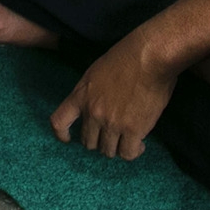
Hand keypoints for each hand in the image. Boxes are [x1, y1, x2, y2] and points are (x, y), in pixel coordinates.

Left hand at [49, 33, 177, 159]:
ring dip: (117, 146)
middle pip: (88, 142)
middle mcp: (93, 112)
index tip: (68, 139)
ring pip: (107, 150)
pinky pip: (127, 153)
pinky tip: (139, 144)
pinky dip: (133, 151)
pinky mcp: (132, 130)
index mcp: (81, 94)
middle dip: (99, 140)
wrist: (150, 56)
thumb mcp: (97, 71)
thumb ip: (92, 93)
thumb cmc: (128, 56)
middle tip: (112, 134)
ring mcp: (111, 122)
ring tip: (128, 139)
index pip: (59, 121)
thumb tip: (97, 108)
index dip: (61, 134)